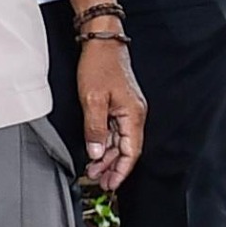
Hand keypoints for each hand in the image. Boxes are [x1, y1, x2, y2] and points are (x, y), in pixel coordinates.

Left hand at [75, 38, 146, 190]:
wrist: (101, 41)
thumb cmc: (99, 65)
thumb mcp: (92, 98)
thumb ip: (95, 128)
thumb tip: (96, 153)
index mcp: (133, 115)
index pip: (130, 152)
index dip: (120, 170)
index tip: (110, 185)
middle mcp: (133, 114)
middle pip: (125, 149)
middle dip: (112, 167)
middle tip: (97, 182)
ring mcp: (126, 109)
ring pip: (118, 140)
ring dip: (106, 156)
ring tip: (92, 171)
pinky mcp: (118, 104)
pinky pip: (113, 129)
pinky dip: (104, 142)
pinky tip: (95, 150)